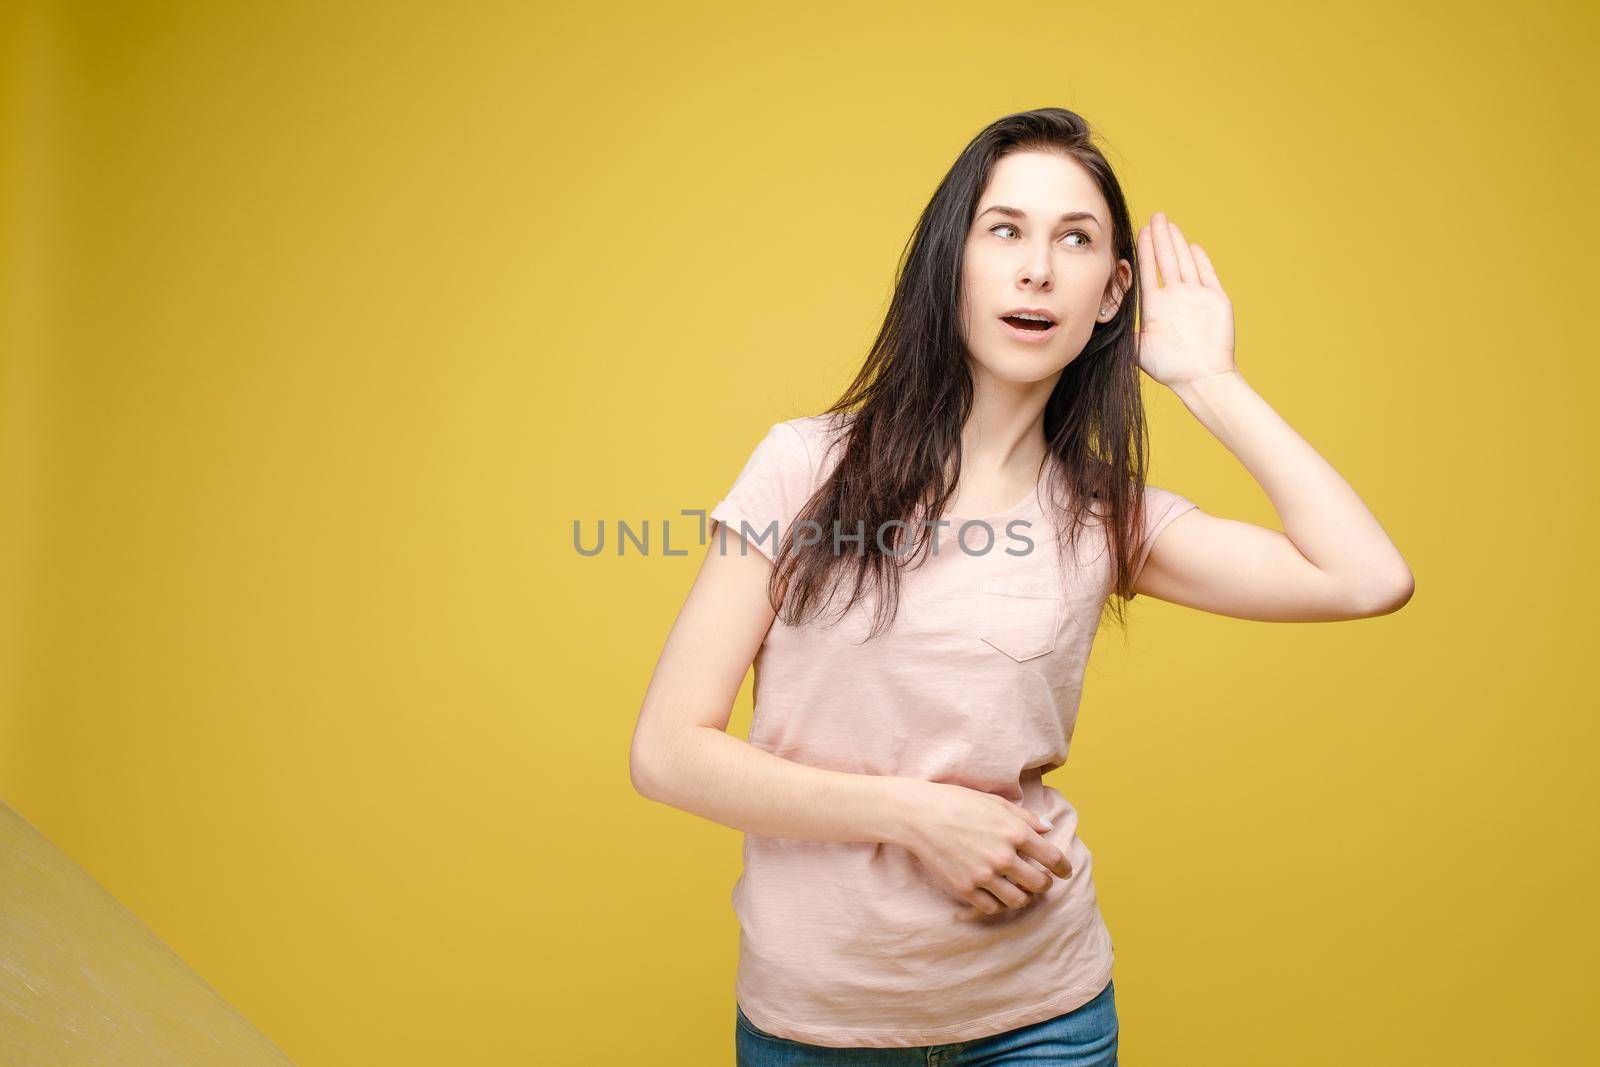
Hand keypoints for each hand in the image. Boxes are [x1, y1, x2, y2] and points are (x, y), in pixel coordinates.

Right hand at [892, 779, 1071, 919]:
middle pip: (1039, 883)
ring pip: (1019, 900)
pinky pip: (993, 907)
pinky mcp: (965, 888)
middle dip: (1045, 884)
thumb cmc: (957, 802)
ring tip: (1021, 890)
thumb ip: (1026, 818)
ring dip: (1025, 896)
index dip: (1064, 868)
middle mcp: (1003, 856)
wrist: (919, 815)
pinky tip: (998, 894)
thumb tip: (1049, 829)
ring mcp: (984, 875)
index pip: (1052, 857)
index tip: (1065, 872)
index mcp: (1014, 832)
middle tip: (1042, 881)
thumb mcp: (995, 803)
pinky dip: (1000, 903)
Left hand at [1135, 211, 1236, 388]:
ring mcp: (1196, 298)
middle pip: (1166, 261)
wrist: (1201, 378)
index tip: (1138, 232)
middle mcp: (1176, 298)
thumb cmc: (1171, 368)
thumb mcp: (1138, 350)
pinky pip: (1207, 275)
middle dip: (1160, 238)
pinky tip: (1193, 246)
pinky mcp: (1216, 300)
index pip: (1148, 272)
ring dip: (1177, 243)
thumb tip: (1094, 327)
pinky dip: (1201, 260)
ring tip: (1169, 224)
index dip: (1144, 252)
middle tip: (1154, 216)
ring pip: (1184, 263)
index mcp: (1157, 306)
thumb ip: (1122, 334)